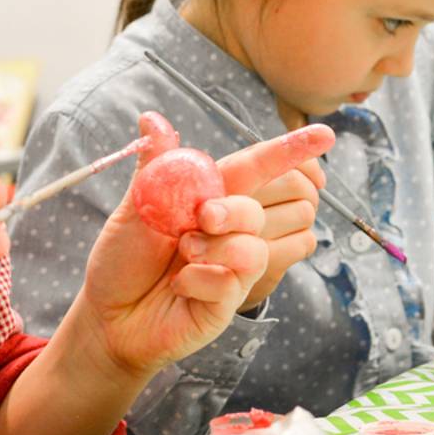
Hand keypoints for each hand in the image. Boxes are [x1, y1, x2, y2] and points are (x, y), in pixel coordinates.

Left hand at [69, 125, 335, 379]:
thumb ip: (156, 166)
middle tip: (201, 218)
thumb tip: (151, 118)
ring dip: (217, 247)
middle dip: (239, 209)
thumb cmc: (122, 259)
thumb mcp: (134, 208)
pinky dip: (202, 278)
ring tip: (183, 254)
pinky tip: (179, 286)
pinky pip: (237, 280)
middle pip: (274, 202)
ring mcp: (236, 265)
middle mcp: (232, 227)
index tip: (326, 134)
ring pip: (258, 244)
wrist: (107, 316)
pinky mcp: (231, 299)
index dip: (292, 150)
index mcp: (212, 195)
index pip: (260, 166)